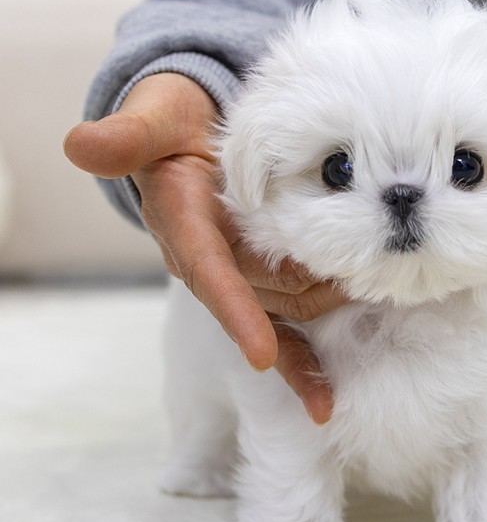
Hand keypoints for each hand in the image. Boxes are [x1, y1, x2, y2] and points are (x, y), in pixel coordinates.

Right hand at [63, 72, 343, 422]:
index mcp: (182, 226)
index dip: (236, 312)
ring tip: (371, 290)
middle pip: (263, 293)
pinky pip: (284, 334)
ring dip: (323, 309)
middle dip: (308, 291)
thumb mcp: (154, 118)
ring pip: (284, 310)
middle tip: (361, 270)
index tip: (261, 354)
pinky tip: (325, 404)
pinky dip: (304, 368)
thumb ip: (128, 134)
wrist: (190, 132)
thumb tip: (80, 144)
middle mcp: (209, 263)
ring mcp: (238, 279)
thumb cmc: (174, 124)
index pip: (209, 274)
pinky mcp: (261, 285)